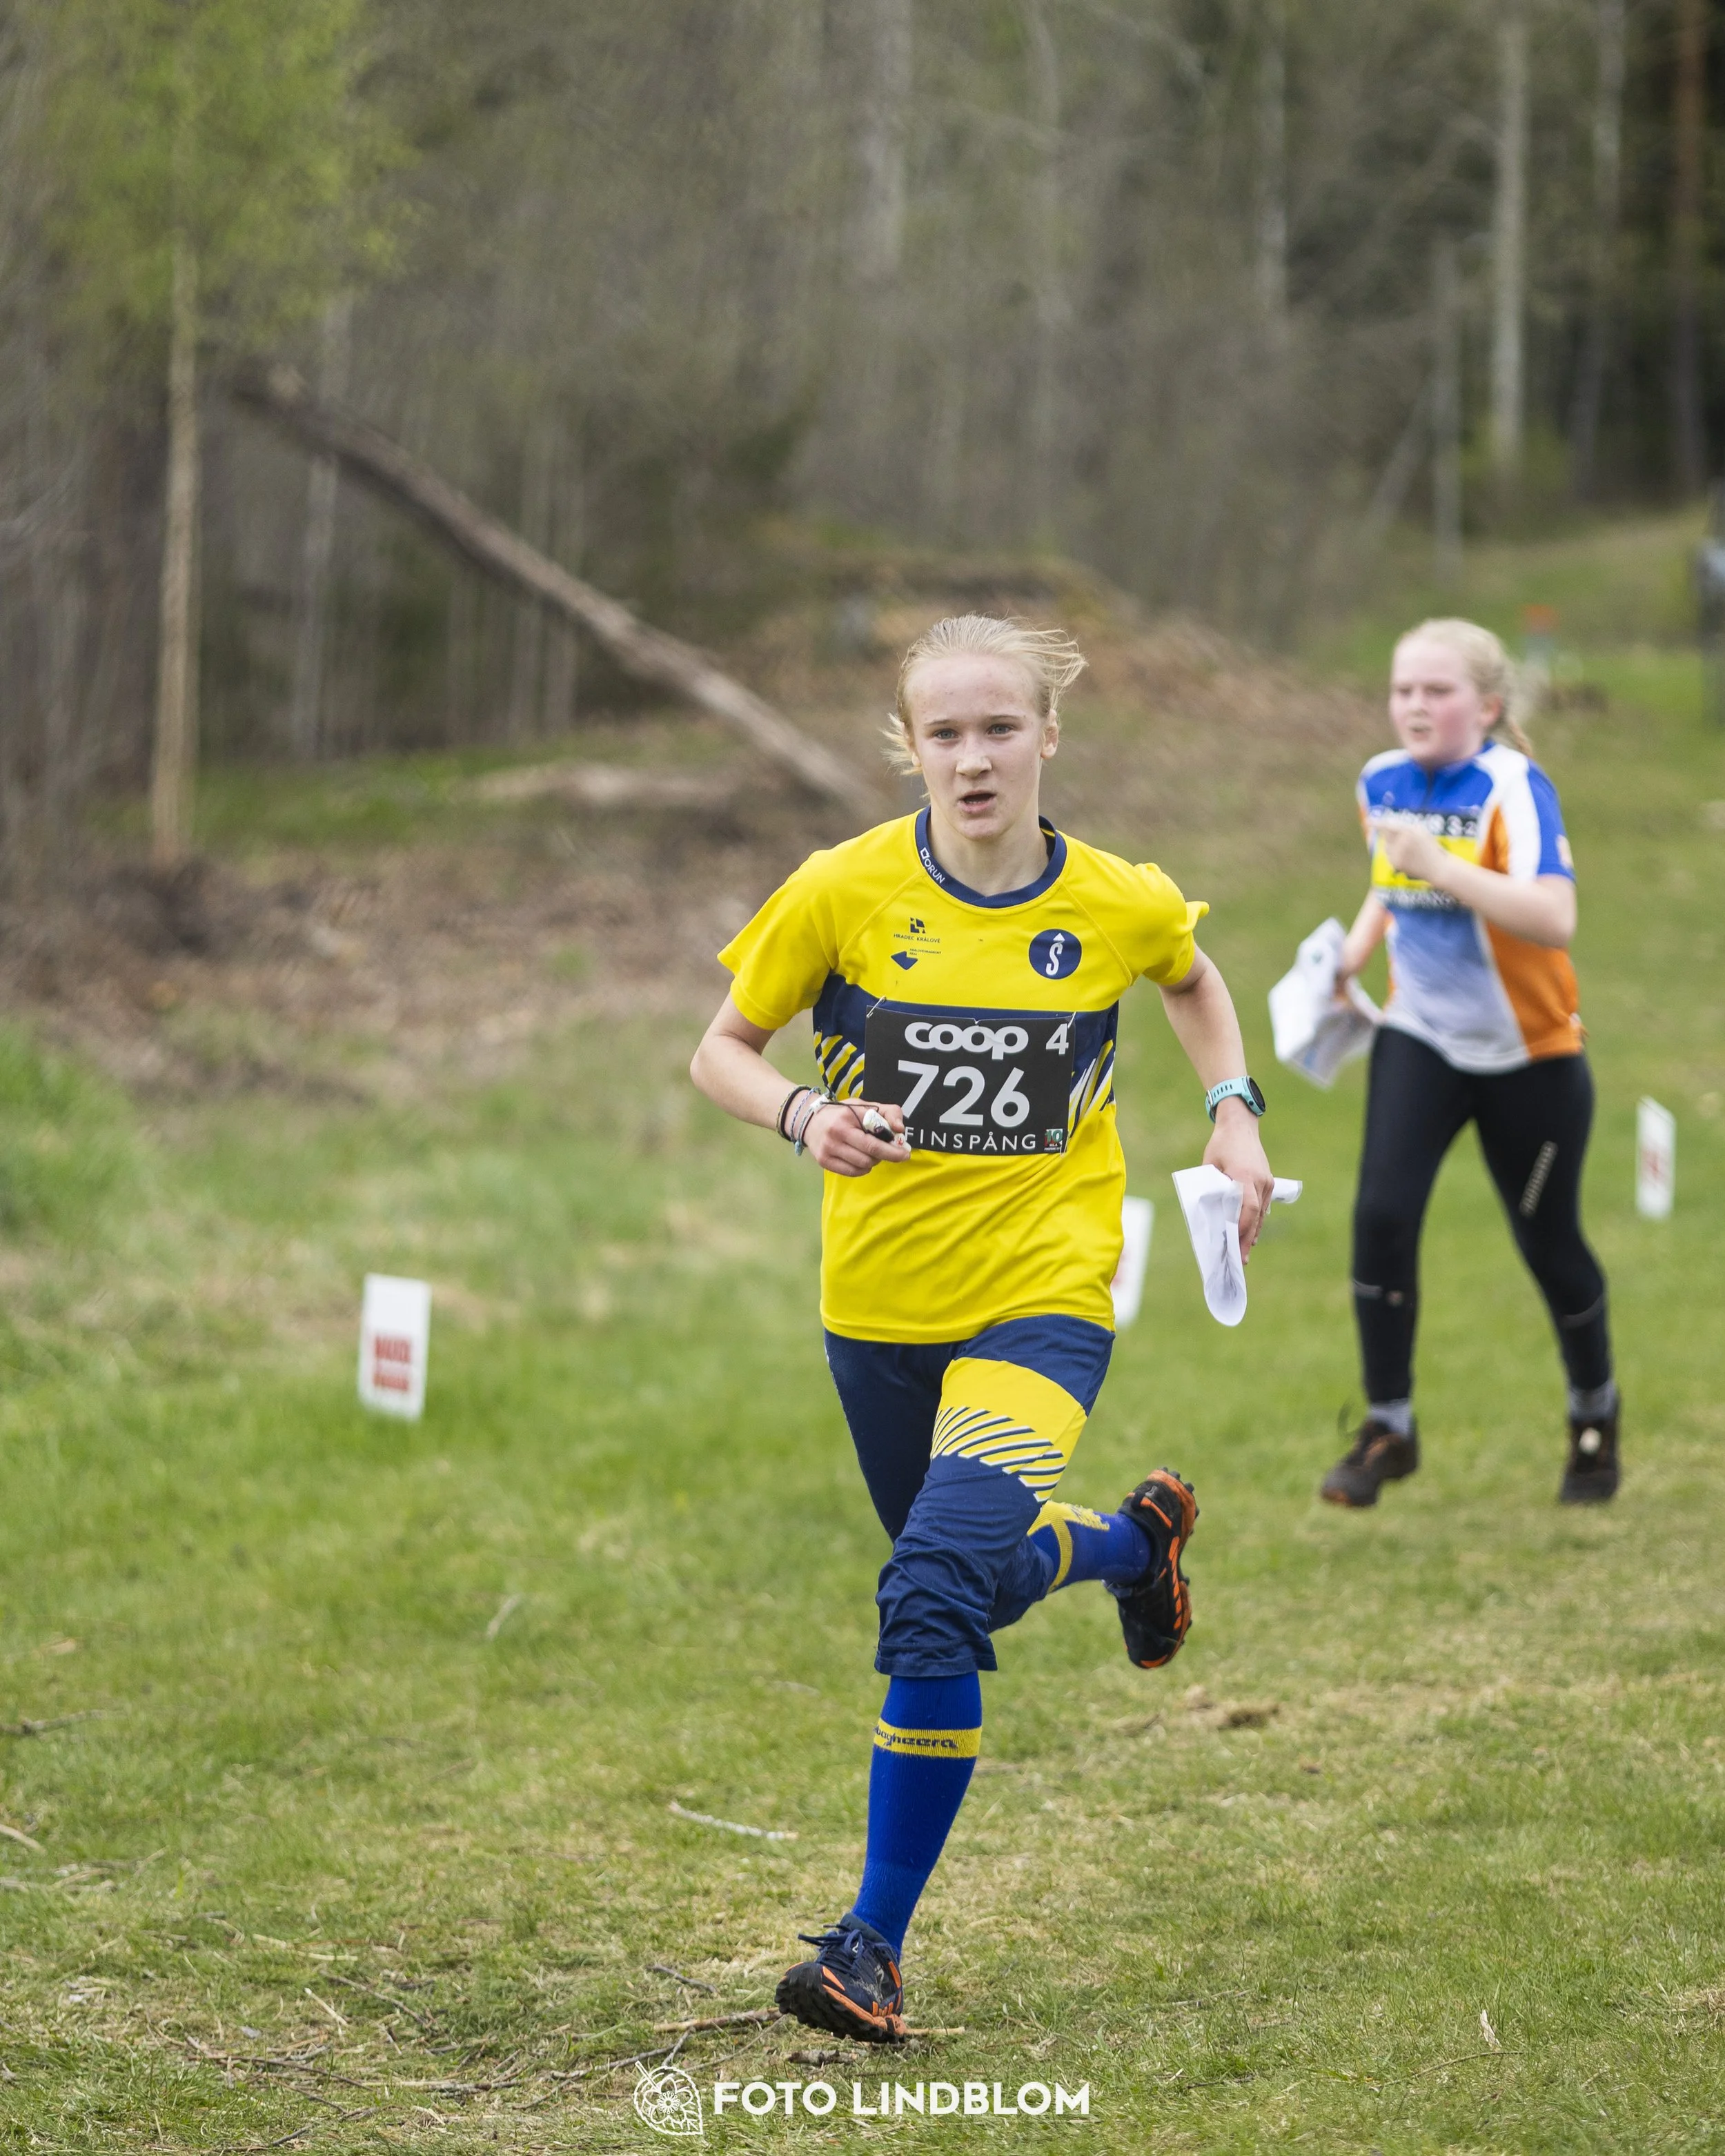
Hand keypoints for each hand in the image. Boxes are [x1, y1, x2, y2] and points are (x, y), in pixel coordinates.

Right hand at [804, 1098, 910, 1177]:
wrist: (809, 1120)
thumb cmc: (842, 1113)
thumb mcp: (864, 1105)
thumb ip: (888, 1112)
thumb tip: (899, 1129)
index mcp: (848, 1118)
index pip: (873, 1140)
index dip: (892, 1149)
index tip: (904, 1152)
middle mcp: (836, 1134)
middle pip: (869, 1155)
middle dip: (887, 1156)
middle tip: (894, 1154)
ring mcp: (828, 1149)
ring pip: (862, 1165)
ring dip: (874, 1162)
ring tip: (873, 1153)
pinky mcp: (824, 1161)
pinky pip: (852, 1172)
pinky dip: (862, 1169)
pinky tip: (862, 1160)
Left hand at [1203, 1100, 1274, 1255]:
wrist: (1240, 1125)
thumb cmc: (1220, 1145)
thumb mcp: (1209, 1166)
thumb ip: (1211, 1188)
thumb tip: (1210, 1215)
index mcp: (1244, 1175)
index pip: (1247, 1208)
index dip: (1242, 1229)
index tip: (1234, 1246)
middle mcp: (1260, 1180)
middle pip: (1256, 1216)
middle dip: (1247, 1239)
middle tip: (1240, 1260)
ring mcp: (1266, 1181)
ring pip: (1261, 1214)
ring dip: (1253, 1233)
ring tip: (1245, 1253)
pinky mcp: (1268, 1181)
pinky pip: (1263, 1206)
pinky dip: (1256, 1221)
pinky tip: (1251, 1234)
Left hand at [1378, 819, 1448, 887]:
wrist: (1437, 868)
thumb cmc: (1430, 848)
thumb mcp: (1422, 832)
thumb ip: (1405, 827)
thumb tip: (1385, 827)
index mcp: (1411, 830)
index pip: (1389, 825)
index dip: (1377, 823)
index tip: (1367, 821)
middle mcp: (1403, 841)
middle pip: (1386, 835)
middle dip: (1389, 836)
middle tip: (1403, 842)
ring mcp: (1399, 853)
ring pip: (1386, 846)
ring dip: (1392, 847)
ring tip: (1409, 852)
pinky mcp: (1396, 863)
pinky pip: (1389, 856)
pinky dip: (1394, 856)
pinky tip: (1407, 860)